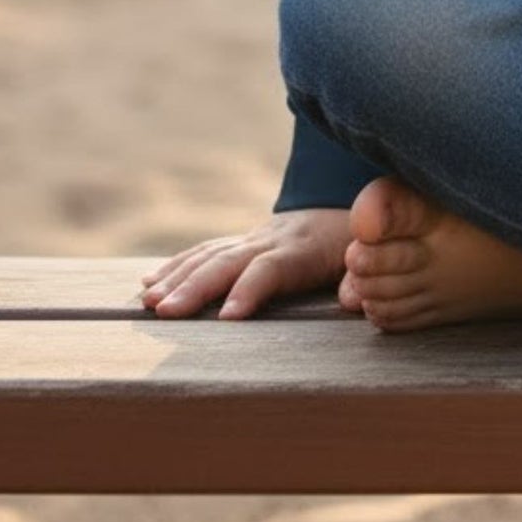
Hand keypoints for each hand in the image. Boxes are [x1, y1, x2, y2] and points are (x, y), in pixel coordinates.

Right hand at [139, 207, 352, 319]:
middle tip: (165, 311)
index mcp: (305, 248)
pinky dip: (176, 265)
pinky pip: (206, 250)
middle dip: (196, 285)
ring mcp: (256, 236)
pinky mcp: (244, 240)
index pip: (272, 268)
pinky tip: (149, 283)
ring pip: (210, 254)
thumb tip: (355, 298)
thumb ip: (363, 278)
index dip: (250, 289)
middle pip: (229, 260)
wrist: (355, 205)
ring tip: (148, 302)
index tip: (227, 317)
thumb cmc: (363, 244)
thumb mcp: (372, 258)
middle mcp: (274, 239)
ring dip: (177, 277)